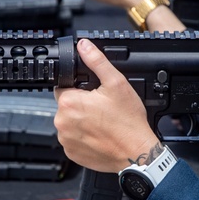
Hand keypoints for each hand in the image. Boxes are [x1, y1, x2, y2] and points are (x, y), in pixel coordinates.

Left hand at [54, 38, 159, 172]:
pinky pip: (73, 140)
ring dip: (81, 121)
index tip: (94, 95)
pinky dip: (84, 137)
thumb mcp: (116, 83)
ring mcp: (66, 140)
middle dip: (81, 105)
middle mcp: (62, 123)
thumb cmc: (128, 121)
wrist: (136, 153)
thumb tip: (84, 46)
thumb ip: (97, 61)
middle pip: (66, 106)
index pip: (63, 88)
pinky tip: (99, 135)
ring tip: (102, 123)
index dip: (80, 89)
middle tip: (102, 109)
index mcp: (69, 103)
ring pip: (69, 123)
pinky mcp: (71, 154)